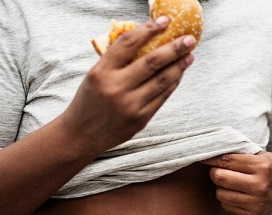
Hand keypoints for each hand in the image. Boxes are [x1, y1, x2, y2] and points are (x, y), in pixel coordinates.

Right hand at [63, 17, 195, 155]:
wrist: (81, 135)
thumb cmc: (88, 102)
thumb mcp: (94, 76)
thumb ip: (116, 61)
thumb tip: (145, 44)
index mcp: (102, 72)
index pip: (129, 43)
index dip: (149, 29)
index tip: (164, 21)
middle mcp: (117, 88)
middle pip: (152, 62)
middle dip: (175, 48)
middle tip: (189, 39)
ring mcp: (130, 105)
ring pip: (162, 81)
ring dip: (179, 66)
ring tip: (189, 56)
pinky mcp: (140, 119)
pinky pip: (162, 98)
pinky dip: (172, 84)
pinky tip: (178, 75)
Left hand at [201, 152, 271, 214]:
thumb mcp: (262, 156)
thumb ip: (241, 154)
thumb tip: (211, 152)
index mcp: (263, 166)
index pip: (227, 160)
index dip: (212, 159)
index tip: (204, 158)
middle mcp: (261, 186)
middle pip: (220, 177)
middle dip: (214, 172)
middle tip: (217, 170)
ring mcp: (257, 203)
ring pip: (220, 193)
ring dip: (220, 187)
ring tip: (229, 182)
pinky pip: (226, 206)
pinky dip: (226, 199)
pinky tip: (236, 193)